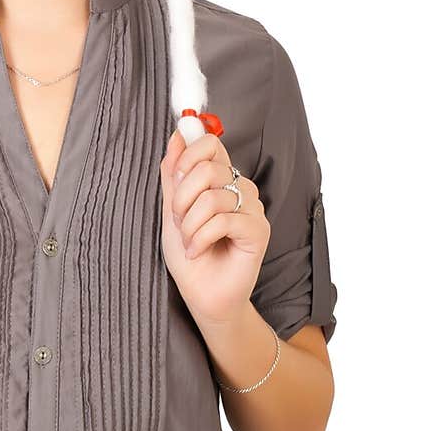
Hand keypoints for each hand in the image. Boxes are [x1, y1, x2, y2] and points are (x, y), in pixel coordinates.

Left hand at [159, 127, 269, 331]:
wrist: (202, 295)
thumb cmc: (189, 254)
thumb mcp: (172, 210)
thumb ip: (174, 174)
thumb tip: (177, 135)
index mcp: (221, 179)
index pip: (211, 142)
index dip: (188, 155)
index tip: (175, 178)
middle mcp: (240, 188)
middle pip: (208, 167)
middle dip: (182, 197)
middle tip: (180, 222)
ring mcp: (252, 208)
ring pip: (213, 197)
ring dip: (190, 224)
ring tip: (190, 241)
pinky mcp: (259, 230)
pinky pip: (224, 221)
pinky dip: (201, 238)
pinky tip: (198, 251)